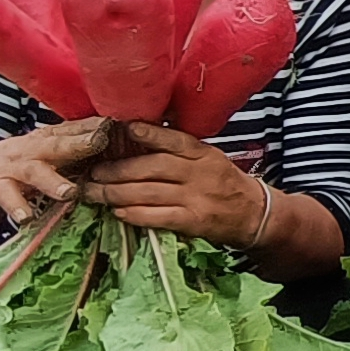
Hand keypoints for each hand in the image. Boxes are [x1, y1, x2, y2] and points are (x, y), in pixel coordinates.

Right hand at [0, 119, 110, 229]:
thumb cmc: (26, 162)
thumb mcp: (50, 151)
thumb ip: (79, 148)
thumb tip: (123, 142)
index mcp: (48, 139)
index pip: (74, 129)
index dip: (94, 126)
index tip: (117, 122)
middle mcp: (33, 150)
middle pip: (58, 145)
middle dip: (79, 143)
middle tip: (100, 141)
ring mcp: (14, 168)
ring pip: (35, 173)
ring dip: (52, 182)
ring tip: (69, 192)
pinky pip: (8, 198)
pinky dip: (17, 208)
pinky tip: (26, 219)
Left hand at [81, 120, 273, 242]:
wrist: (254, 214)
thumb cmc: (224, 183)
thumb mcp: (209, 158)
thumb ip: (180, 151)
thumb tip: (138, 136)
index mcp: (204, 154)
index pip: (175, 140)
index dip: (150, 134)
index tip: (126, 127)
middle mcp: (200, 174)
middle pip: (154, 168)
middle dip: (118, 170)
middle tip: (95, 172)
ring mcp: (197, 198)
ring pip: (150, 193)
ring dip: (117, 194)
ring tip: (95, 193)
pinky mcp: (194, 222)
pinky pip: (159, 217)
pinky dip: (136, 215)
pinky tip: (118, 212)